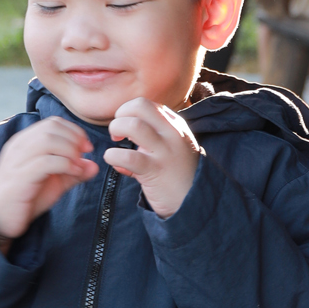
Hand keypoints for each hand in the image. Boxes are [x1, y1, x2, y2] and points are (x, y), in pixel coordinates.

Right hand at [0, 118, 97, 248]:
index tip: (86, 147)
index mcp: (25, 142)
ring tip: (78, 165)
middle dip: (74, 139)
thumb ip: (73, 172)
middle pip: (51, 128)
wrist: (0, 219)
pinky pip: (45, 162)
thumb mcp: (54, 183)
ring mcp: (17, 160)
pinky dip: (65, 164)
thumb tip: (94, 165)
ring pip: (48, 140)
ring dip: (70, 150)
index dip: (74, 131)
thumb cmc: (26, 197)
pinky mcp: (20, 177)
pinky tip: (73, 173)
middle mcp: (19, 146)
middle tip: (85, 154)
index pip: (52, 123)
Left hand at [105, 98, 201, 218]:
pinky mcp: (155, 170)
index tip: (125, 128)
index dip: (128, 112)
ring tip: (115, 144)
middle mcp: (172, 133)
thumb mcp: (171, 150)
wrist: (196, 203)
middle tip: (117, 134)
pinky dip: (112, 156)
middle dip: (120, 115)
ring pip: (133, 125)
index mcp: (175, 125)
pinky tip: (113, 161)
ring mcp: (165, 151)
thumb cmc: (179, 176)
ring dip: (116, 130)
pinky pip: (127, 156)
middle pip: (139, 105)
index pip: (146, 104)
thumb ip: (149, 144)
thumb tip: (119, 153)